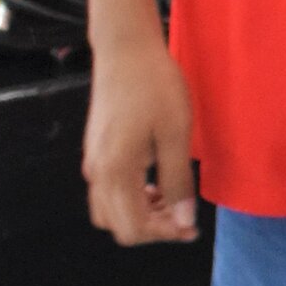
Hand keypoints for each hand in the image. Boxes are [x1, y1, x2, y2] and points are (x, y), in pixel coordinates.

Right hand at [82, 29, 196, 243]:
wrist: (126, 50)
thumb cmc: (156, 86)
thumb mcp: (176, 134)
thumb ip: (178, 181)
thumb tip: (183, 221)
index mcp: (117, 171)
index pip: (133, 228)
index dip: (165, 235)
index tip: (192, 227)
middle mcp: (97, 173)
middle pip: (119, 226)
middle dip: (153, 229)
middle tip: (184, 214)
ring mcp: (92, 162)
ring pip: (109, 212)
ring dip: (141, 215)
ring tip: (171, 197)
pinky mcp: (95, 152)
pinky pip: (107, 192)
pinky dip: (131, 199)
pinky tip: (155, 182)